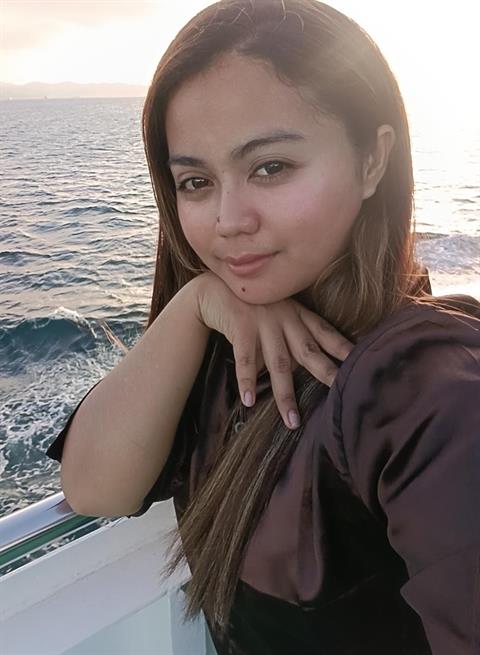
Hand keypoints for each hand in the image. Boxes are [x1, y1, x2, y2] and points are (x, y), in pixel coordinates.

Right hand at [193, 272, 353, 428]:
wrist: (213, 289)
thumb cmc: (249, 307)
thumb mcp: (277, 314)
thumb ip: (292, 336)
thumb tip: (308, 368)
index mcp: (296, 313)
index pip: (324, 332)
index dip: (342, 347)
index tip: (360, 362)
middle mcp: (284, 317)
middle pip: (308, 351)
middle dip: (325, 373)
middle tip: (341, 396)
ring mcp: (263, 322)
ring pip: (279, 364)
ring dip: (285, 394)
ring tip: (292, 421)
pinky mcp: (241, 326)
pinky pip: (245, 359)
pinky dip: (247, 381)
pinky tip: (249, 401)